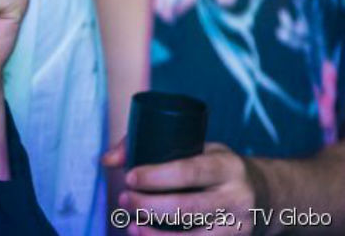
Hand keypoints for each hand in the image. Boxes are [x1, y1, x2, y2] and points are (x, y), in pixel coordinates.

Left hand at [112, 142, 262, 235]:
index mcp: (227, 166)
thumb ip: (150, 146)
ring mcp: (238, 226)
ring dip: (156, 235)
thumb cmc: (216, 167)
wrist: (267, 195)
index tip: (130, 177)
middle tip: (123, 199)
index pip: (190, 171)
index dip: (157, 176)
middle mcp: (237, 197)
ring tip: (132, 225)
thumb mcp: (197, 147)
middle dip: (149, 206)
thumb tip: (107, 160)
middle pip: (188, 207)